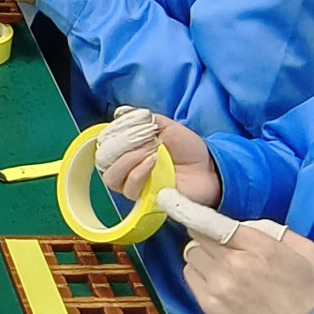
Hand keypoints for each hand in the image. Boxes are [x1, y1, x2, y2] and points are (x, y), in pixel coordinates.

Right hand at [101, 114, 221, 205]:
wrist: (209, 168)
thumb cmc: (188, 148)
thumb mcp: (165, 125)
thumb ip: (142, 120)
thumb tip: (119, 114)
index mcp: (127, 149)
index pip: (104, 143)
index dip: (113, 134)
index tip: (131, 126)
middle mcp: (126, 168)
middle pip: (103, 161)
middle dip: (120, 147)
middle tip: (144, 139)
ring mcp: (134, 185)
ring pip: (112, 178)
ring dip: (128, 161)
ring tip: (151, 152)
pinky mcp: (144, 199)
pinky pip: (129, 190)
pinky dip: (138, 173)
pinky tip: (153, 162)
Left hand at [183, 226, 313, 313]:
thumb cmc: (308, 295)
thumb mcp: (306, 252)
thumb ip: (277, 232)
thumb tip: (247, 225)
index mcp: (260, 246)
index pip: (212, 221)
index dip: (201, 217)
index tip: (195, 214)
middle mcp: (235, 263)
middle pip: (198, 237)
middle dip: (206, 238)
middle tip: (219, 246)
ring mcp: (219, 285)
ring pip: (191, 255)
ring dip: (201, 256)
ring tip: (218, 265)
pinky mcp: (209, 305)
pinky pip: (190, 277)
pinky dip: (198, 274)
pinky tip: (215, 281)